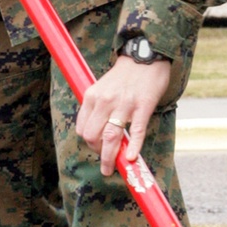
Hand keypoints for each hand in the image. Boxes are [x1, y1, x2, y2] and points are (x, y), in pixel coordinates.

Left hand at [76, 54, 171, 176]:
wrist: (145, 56)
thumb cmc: (124, 75)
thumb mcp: (102, 87)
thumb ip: (98, 107)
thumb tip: (97, 132)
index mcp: (92, 96)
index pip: (82, 128)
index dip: (89, 143)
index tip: (97, 148)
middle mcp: (104, 101)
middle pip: (92, 136)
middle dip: (98, 152)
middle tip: (107, 160)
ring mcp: (124, 104)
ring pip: (110, 137)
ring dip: (110, 158)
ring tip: (112, 169)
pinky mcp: (143, 106)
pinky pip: (136, 131)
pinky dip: (133, 147)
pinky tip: (131, 158)